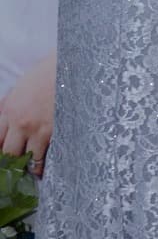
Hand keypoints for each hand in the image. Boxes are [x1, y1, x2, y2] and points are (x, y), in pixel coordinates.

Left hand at [0, 52, 56, 174]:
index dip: (0, 152)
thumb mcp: (20, 88)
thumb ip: (9, 106)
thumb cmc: (46, 74)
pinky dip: (47, 163)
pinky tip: (49, 167)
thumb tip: (4, 120)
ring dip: (31, 167)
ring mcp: (39, 129)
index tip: (5, 159)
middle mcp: (20, 123)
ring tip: (34, 171)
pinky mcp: (56, 132)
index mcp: (9, 110)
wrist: (70, 67)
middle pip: (9, 153)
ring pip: (29, 159)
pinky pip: (48, 156)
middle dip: (12, 163)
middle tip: (17, 168)